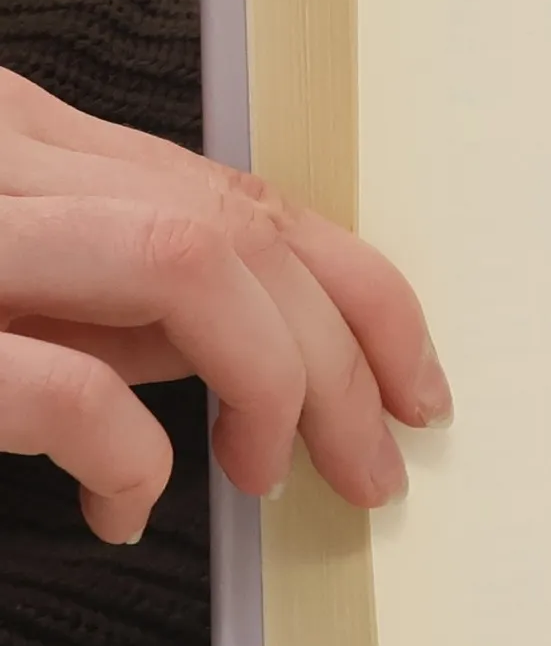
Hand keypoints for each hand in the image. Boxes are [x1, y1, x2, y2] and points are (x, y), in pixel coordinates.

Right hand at [0, 65, 450, 545]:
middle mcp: (2, 156)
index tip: (415, 387)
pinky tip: (120, 507)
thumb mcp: (30, 289)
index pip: (248, 198)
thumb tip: (285, 359)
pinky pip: (75, 387)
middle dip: (342, 363)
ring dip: (270, 385)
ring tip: (262, 475)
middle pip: (244, 231)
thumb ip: (136, 295)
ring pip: (189, 262)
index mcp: (30, 139)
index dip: (363, 297)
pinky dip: (130, 455)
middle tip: (372, 469)